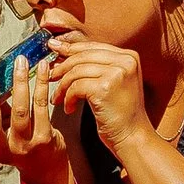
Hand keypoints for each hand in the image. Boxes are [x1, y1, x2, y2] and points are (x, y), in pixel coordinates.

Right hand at [0, 47, 73, 183]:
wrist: (46, 167)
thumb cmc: (20, 142)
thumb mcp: (3, 131)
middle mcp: (4, 149)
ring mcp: (25, 145)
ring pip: (20, 111)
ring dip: (19, 82)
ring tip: (20, 63)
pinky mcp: (45, 137)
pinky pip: (40, 105)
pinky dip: (41, 83)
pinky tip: (42, 68)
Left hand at [38, 28, 150, 150]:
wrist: (133, 137)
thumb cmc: (120, 113)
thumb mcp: (114, 82)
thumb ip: (96, 66)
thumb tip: (63, 50)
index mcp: (129, 56)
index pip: (92, 46)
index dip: (71, 49)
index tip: (54, 49)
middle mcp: (126, 61)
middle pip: (83, 56)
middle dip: (62, 66)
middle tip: (51, 76)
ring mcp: (117, 73)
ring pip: (76, 71)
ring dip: (63, 86)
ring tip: (58, 98)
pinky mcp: (105, 88)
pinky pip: (76, 87)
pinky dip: (68, 98)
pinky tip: (69, 108)